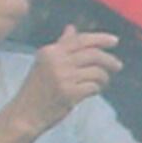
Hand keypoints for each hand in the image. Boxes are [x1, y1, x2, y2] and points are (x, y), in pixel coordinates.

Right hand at [4, 24, 120, 133]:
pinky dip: (97, 89)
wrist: (24, 114)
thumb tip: (72, 28)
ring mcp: (63, 78)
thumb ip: (60, 45)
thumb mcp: (44, 63)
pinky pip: (94, 86)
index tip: (114, 41)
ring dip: (104, 77)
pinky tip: (93, 91)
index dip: (100, 38)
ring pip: (97, 71)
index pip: (80, 40)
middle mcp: (56, 62)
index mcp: (49, 52)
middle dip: (109, 60)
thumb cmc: (35, 89)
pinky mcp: (70, 93)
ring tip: (102, 82)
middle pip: (93, 54)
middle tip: (117, 66)